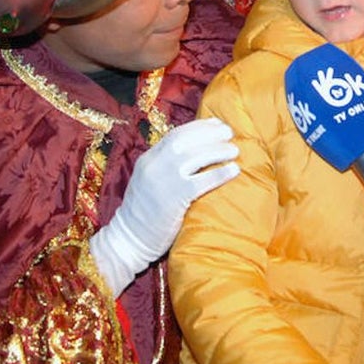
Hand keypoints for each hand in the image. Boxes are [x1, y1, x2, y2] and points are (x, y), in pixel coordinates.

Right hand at [90, 117, 239, 296]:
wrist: (129, 240)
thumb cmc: (144, 213)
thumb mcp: (149, 180)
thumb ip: (166, 165)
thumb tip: (195, 152)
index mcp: (148, 159)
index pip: (176, 134)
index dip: (199, 127)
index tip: (217, 124)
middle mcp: (154, 165)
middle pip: (187, 140)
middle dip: (211, 133)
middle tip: (230, 133)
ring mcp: (163, 181)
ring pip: (195, 156)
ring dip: (219, 150)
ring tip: (234, 150)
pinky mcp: (174, 199)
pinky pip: (202, 181)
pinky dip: (220, 173)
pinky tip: (234, 170)